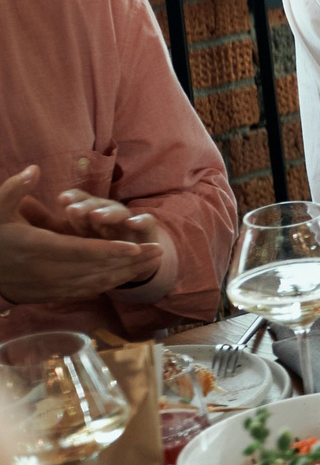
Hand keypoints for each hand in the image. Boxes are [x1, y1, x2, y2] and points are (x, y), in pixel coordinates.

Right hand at [0, 166, 166, 305]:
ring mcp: (48, 287)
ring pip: (94, 282)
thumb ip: (15, 189)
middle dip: (130, 261)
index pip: (82, 251)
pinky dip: (106, 285)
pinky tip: (124, 277)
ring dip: (124, 274)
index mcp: (37, 247)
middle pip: (95, 268)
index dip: (112, 250)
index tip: (138, 245)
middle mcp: (46, 270)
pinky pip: (83, 292)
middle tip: (158, 251)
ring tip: (151, 263)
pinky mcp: (48, 296)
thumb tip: (34, 169)